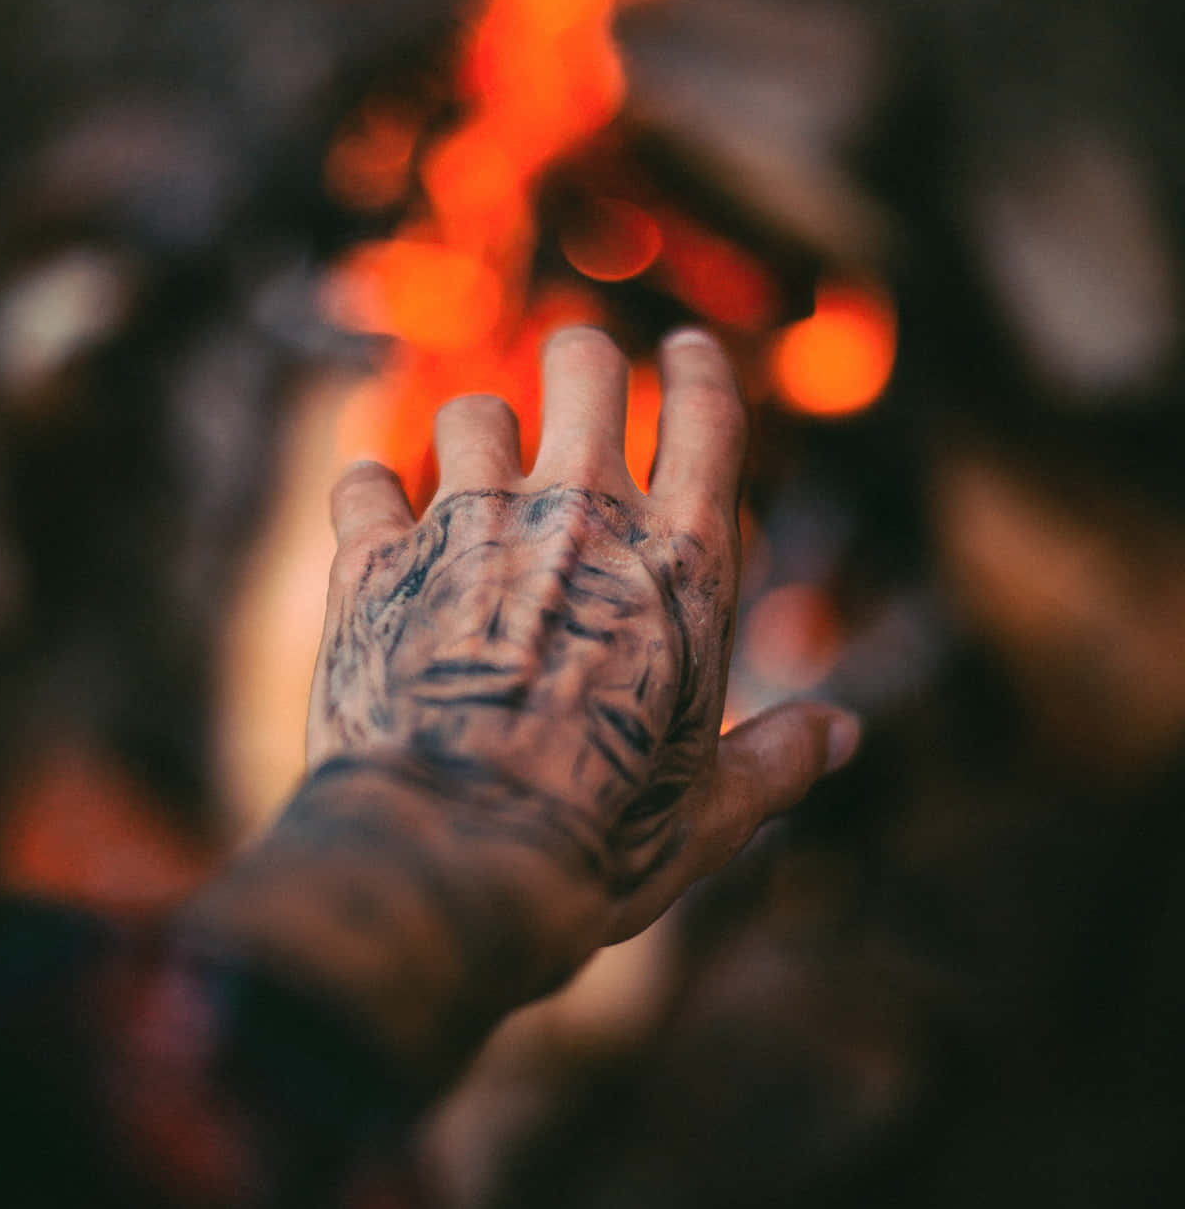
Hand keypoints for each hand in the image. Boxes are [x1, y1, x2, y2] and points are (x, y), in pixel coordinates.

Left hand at [307, 326, 859, 961]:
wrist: (452, 860)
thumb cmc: (598, 842)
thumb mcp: (711, 813)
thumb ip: (778, 759)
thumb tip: (845, 735)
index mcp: (680, 564)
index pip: (707, 419)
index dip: (699, 369)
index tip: (686, 348)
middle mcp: (580, 516)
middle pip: (582, 368)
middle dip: (579, 362)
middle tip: (572, 376)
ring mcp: (470, 527)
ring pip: (469, 413)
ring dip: (474, 435)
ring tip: (471, 466)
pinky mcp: (374, 560)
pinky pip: (363, 483)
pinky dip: (369, 495)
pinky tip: (373, 512)